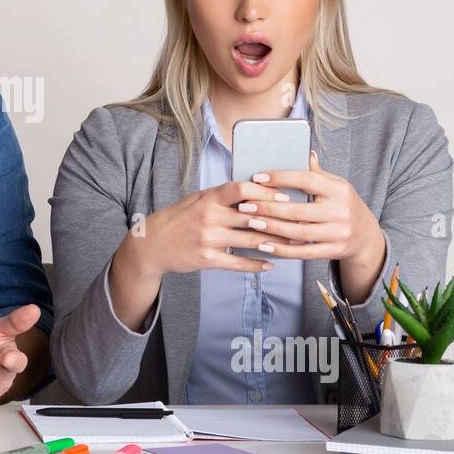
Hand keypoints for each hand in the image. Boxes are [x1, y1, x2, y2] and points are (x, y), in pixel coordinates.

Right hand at [115, 179, 293, 281]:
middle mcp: (209, 217)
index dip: (265, 191)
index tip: (285, 196)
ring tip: (292, 244)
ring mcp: (208, 239)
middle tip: (301, 221)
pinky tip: (270, 264)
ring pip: (249, 240)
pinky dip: (256, 264)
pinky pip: (237, 262)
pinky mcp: (207, 259)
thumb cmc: (178, 218)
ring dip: (274, 243)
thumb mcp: (197, 200)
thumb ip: (222, 195)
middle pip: (251, 216)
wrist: (152, 244)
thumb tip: (253, 188)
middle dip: (279, 219)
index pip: (241, 188)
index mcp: (208, 198)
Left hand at [239, 150, 381, 262]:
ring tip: (251, 221)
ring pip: (298, 232)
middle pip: (297, 211)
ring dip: (271, 228)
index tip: (258, 177)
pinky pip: (303, 252)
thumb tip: (305, 151)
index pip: (306, 180)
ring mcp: (338, 233)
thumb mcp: (336, 184)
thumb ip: (317, 172)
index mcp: (339, 189)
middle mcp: (340, 211)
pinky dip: (282, 249)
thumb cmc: (343, 204)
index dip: (280, 178)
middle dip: (268, 208)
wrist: (366, 235)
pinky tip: (264, 244)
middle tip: (245, 205)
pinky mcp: (333, 251)